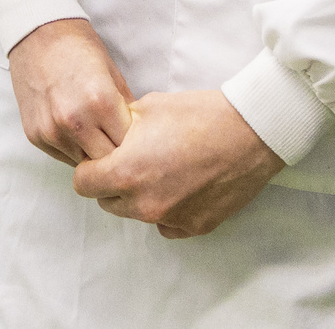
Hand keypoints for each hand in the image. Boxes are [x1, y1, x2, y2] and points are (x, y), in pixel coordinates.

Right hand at [7, 17, 134, 164]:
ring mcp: (51, 130)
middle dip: (116, 154)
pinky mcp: (35, 135)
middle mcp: (74, 121)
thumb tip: (140, 138)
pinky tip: (75, 130)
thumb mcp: (113, 74)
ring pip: (85, 164)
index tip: (134, 137)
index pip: (129, 147)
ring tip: (95, 134)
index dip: (135, 144)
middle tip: (117, 140)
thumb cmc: (79, 49)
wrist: (37, 33)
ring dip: (93, 153)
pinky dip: (73, 148)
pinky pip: (63, 156)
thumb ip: (127, 110)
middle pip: (108, 162)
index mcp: (100, 102)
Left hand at [71, 88, 284, 238]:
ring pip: (135, 214)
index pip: (83, 184)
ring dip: (138, 196)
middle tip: (131, 160)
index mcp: (127, 172)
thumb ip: (117, 129)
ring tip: (160, 169)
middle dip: (111, 182)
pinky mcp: (196, 227)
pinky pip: (166, 224)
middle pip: (107, 202)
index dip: (90, 167)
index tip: (102, 157)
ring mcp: (171, 219)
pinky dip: (166, 209)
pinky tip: (180, 186)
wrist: (251, 132)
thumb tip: (106, 137)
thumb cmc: (199, 114)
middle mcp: (145, 203)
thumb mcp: (146, 107)